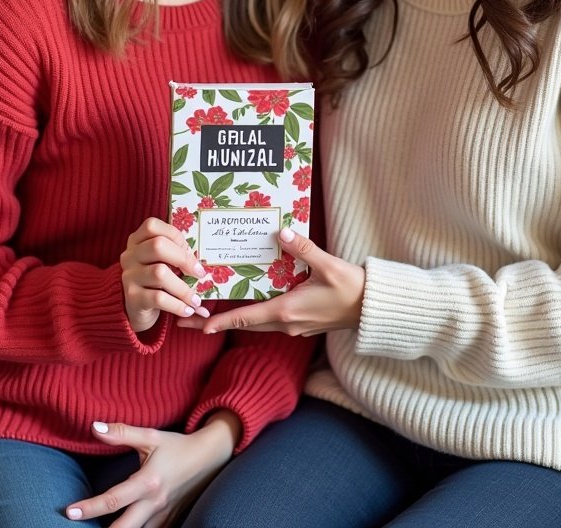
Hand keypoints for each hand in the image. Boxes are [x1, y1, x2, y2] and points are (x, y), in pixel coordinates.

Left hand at [66, 414, 239, 527]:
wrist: (209, 457)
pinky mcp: (169, 521)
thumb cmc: (177, 446)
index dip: (89, 508)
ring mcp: (163, 516)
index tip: (70, 512)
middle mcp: (155, 503)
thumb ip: (122, 433)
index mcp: (148, 482)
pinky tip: (123, 527)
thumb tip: (94, 427)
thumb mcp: (151, 436)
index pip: (113, 500)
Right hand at [122, 217, 209, 332]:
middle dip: (184, 259)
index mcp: (137, 241)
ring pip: (159, 273)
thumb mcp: (164, 263)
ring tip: (196, 300)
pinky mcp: (132, 297)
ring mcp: (129, 276)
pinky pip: (158, 298)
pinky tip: (187, 310)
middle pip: (157, 245)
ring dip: (183, 288)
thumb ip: (178, 255)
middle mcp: (130, 255)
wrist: (137, 309)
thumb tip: (203, 265)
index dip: (176, 237)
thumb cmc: (156, 280)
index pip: (153, 226)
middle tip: (200, 273)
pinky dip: (177, 305)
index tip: (192, 252)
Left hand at [178, 229, 364, 336]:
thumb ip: (303, 249)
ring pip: (257, 323)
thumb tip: (281, 233)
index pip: (246, 318)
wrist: (372, 309)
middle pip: (244, 324)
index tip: (197, 324)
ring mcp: (294, 326)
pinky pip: (271, 320)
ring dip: (234, 320)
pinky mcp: (302, 323)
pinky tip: (250, 304)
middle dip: (216, 322)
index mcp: (287, 310)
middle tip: (188, 319)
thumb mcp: (328, 265)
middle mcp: (287, 322)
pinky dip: (254, 315)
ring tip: (211, 313)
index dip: (220, 321)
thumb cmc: (351, 289)